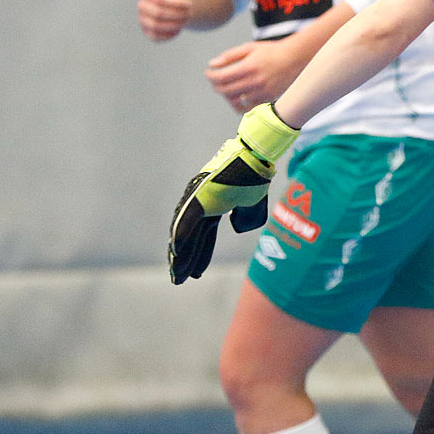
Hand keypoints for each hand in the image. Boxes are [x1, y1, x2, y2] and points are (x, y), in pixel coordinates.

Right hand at [138, 0, 192, 41]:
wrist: (170, 5)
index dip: (176, 3)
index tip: (190, 4)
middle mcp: (142, 6)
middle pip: (158, 13)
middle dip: (177, 15)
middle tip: (189, 14)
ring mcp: (143, 19)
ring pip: (156, 25)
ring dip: (174, 25)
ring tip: (185, 22)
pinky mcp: (147, 32)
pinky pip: (155, 37)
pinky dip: (169, 35)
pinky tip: (178, 29)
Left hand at [169, 103, 299, 283]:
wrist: (257, 154)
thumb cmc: (257, 173)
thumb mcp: (254, 202)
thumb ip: (247, 217)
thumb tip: (237, 228)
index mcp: (214, 204)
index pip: (203, 234)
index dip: (200, 254)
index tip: (195, 273)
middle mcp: (202, 202)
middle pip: (191, 236)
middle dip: (185, 259)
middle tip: (178, 278)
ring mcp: (200, 198)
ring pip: (185, 231)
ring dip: (180, 253)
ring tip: (176, 272)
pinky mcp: (200, 195)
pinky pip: (188, 221)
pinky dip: (182, 237)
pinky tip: (176, 252)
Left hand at [206, 40, 303, 112]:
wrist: (295, 59)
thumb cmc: (271, 51)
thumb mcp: (249, 48)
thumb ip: (230, 56)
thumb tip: (212, 64)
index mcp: (248, 67)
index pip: (221, 77)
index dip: (211, 76)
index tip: (208, 73)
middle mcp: (254, 81)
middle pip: (225, 90)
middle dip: (216, 85)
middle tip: (215, 80)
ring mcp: (261, 92)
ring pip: (234, 100)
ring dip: (226, 95)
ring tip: (226, 87)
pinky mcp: (267, 99)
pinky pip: (246, 106)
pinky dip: (238, 103)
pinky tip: (238, 95)